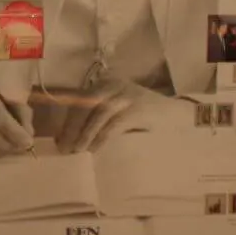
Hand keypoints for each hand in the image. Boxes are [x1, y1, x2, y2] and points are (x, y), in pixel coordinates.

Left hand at [30, 79, 188, 153]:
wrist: (177, 113)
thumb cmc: (143, 114)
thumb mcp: (118, 109)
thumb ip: (97, 115)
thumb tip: (71, 136)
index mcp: (105, 83)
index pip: (79, 100)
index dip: (67, 120)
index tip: (58, 139)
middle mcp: (113, 85)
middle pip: (84, 105)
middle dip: (72, 128)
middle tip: (63, 148)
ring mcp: (126, 96)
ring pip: (97, 114)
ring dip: (84, 135)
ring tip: (76, 151)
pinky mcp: (137, 109)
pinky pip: (113, 124)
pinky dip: (101, 137)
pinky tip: (94, 150)